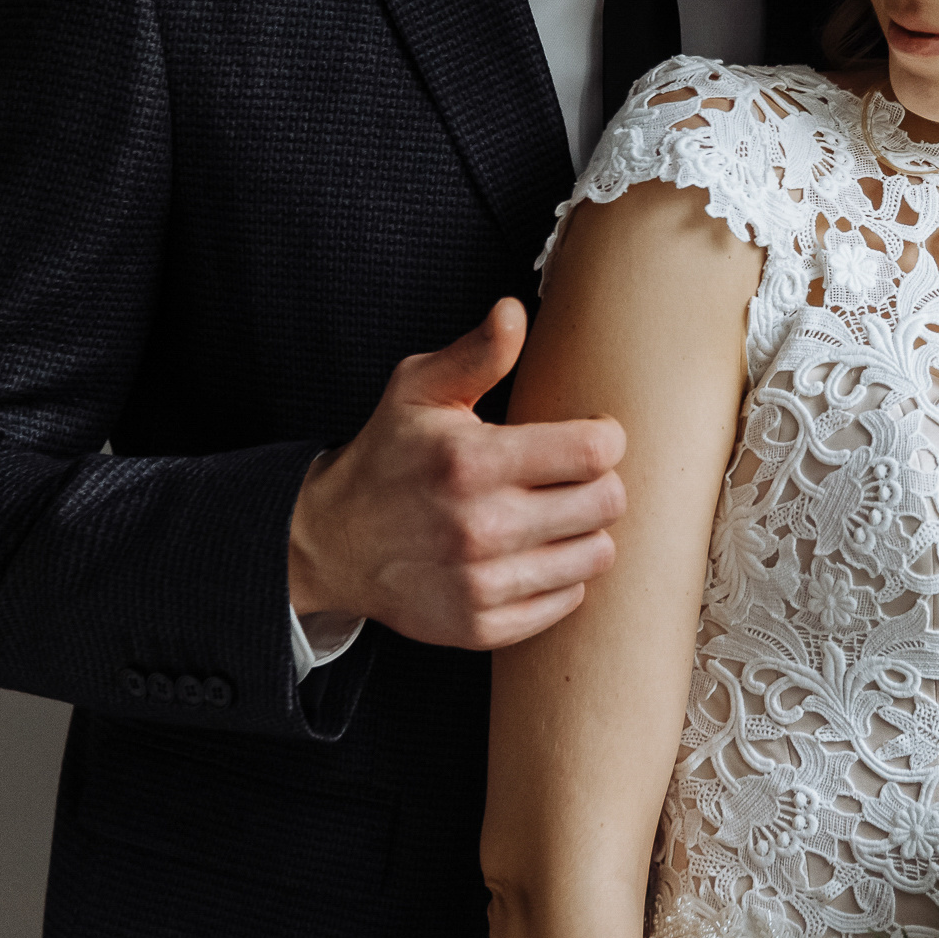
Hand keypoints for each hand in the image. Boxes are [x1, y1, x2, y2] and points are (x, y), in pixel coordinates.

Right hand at [287, 298, 626, 649]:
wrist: (332, 542)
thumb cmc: (388, 455)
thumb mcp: (419, 390)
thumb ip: (477, 352)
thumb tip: (515, 311)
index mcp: (471, 461)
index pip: (594, 450)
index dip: (603, 436)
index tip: (587, 434)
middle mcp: (479, 526)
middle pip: (606, 503)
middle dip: (599, 481)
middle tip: (572, 475)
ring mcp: (481, 583)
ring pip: (596, 554)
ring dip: (585, 531)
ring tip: (555, 514)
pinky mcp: (481, 626)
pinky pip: (569, 600)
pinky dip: (561, 576)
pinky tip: (533, 553)